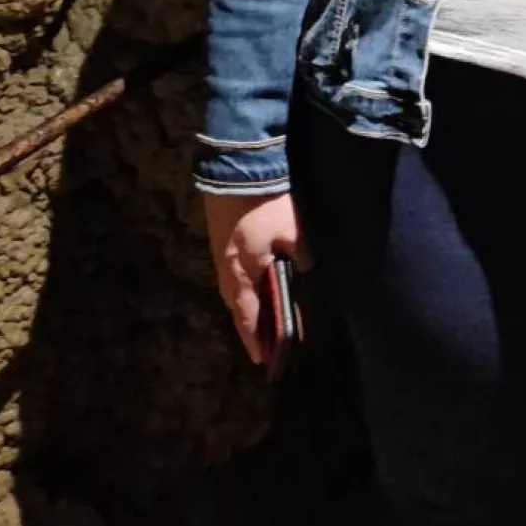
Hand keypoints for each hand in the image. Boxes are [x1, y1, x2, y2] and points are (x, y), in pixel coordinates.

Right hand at [203, 190, 309, 363]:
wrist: (237, 166)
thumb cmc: (267, 204)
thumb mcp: (293, 232)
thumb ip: (301, 256)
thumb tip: (304, 269)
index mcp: (242, 272)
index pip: (249, 315)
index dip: (257, 338)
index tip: (263, 359)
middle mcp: (227, 268)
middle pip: (237, 306)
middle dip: (249, 326)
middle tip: (262, 343)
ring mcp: (220, 253)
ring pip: (232, 290)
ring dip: (244, 306)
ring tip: (257, 317)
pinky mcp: (220, 238)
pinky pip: (231, 274)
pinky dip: (241, 286)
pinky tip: (251, 284)